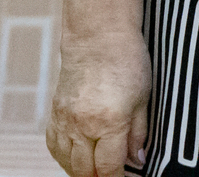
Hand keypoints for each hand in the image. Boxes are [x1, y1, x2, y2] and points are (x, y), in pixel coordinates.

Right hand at [47, 30, 150, 176]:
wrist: (98, 35)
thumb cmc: (127, 61)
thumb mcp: (144, 98)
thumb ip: (139, 133)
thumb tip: (137, 159)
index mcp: (109, 122)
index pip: (109, 168)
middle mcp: (82, 125)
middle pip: (84, 171)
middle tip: (113, 174)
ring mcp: (65, 120)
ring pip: (66, 162)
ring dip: (81, 171)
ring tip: (96, 169)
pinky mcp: (55, 113)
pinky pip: (54, 146)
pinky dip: (64, 157)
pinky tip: (77, 157)